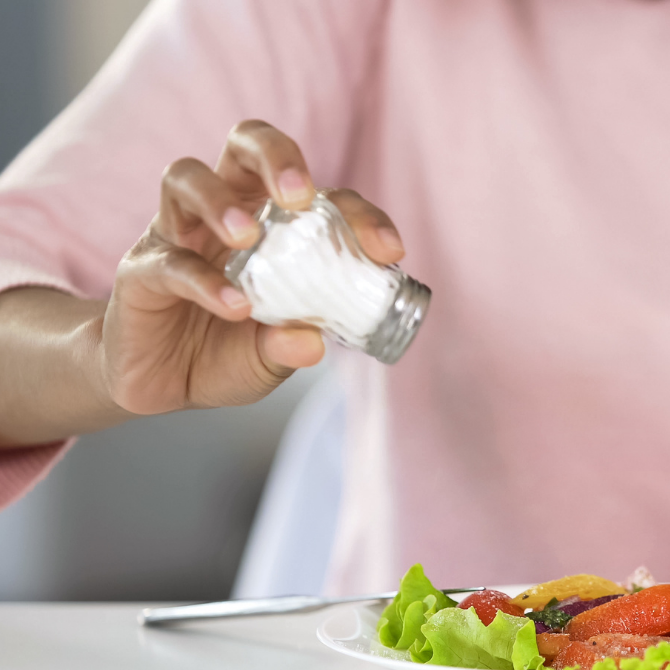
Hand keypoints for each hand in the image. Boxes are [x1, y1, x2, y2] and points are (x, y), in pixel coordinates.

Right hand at [102, 119, 406, 414]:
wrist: (163, 384)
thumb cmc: (228, 353)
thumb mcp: (271, 358)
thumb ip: (290, 347)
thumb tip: (313, 343)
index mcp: (275, 223)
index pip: (323, 197)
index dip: (360, 216)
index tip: (387, 250)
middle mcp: (227, 212)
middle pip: (245, 145)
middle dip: (276, 157)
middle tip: (299, 195)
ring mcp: (179, 233)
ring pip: (187, 178)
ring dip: (220, 203)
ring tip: (246, 238)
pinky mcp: (142, 269)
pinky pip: (170, 260)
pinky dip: (203, 281)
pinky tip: (233, 306)